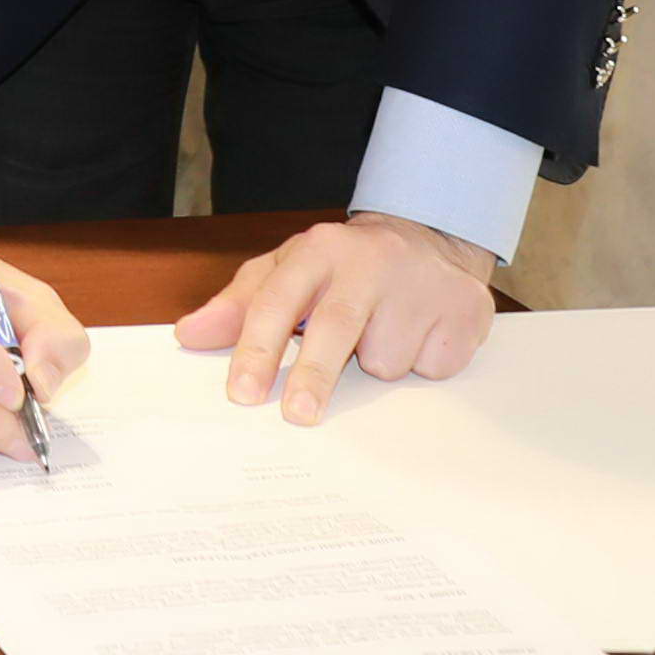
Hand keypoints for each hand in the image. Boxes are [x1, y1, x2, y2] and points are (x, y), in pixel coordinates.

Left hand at [175, 212, 494, 420]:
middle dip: (313, 377)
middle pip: (335, 327)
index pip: (277, 301)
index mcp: (317, 249)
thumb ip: (239, 304)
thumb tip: (189, 335)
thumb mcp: (287, 270)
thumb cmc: (344, 266)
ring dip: (378, 363)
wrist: (430, 238)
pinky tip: (419, 334)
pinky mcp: (465, 309)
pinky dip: (420, 364)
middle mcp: (369, 261)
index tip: (243, 393)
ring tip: (381, 331)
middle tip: (297, 416)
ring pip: (386, 358)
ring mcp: (421, 283)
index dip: (257, 349)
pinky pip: (431, 366)